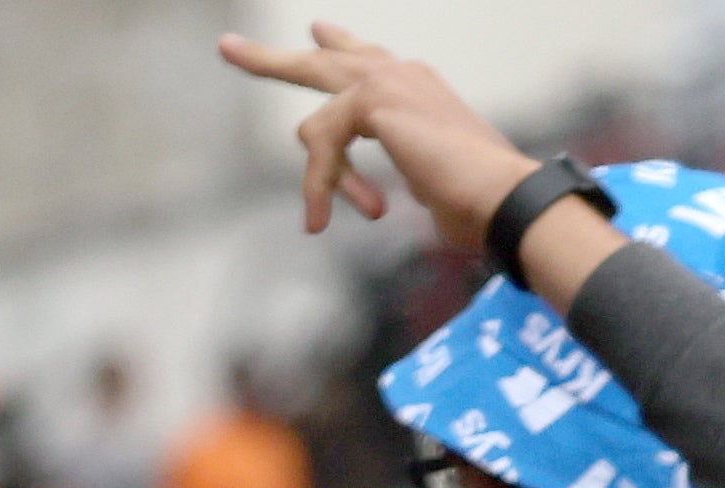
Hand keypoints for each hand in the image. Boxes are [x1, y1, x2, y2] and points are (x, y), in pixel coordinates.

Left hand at [215, 24, 525, 245]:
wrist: (499, 195)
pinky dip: (319, 185)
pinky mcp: (374, 99)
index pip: (365, 58)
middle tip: (226, 47)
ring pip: (313, 126)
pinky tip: (322, 217)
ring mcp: (388, 80)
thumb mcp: (424, 179)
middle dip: (269, 61)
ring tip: (324, 219)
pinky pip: (320, 146)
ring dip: (319, 182)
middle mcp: (401, 72)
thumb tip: (380, 196)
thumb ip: (400, 165)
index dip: (337, 46)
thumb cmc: (472, 200)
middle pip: (321, 61)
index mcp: (415, 86)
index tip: (317, 32)